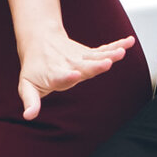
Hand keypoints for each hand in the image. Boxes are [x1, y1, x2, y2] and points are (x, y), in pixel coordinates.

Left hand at [14, 28, 134, 120]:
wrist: (38, 40)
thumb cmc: (34, 68)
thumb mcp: (27, 85)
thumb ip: (31, 101)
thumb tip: (28, 116)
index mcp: (54, 74)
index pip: (61, 76)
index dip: (67, 76)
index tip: (74, 74)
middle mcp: (69, 65)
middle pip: (84, 67)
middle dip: (95, 66)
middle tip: (106, 63)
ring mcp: (80, 58)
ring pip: (96, 57)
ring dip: (110, 54)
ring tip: (121, 52)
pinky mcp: (88, 53)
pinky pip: (104, 49)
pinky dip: (117, 45)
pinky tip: (129, 42)